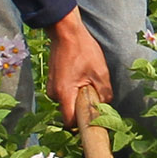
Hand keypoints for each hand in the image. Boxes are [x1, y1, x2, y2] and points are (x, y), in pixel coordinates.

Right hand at [46, 11, 111, 129]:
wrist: (66, 32)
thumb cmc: (83, 50)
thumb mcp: (101, 73)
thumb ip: (104, 94)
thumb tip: (105, 107)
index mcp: (64, 93)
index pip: (69, 122)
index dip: (81, 125)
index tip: (92, 122)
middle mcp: (54, 93)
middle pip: (70, 111)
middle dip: (82, 108)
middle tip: (95, 94)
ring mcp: (51, 86)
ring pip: (68, 101)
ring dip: (79, 97)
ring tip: (88, 80)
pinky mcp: (53, 81)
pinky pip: (65, 93)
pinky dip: (74, 89)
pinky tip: (81, 76)